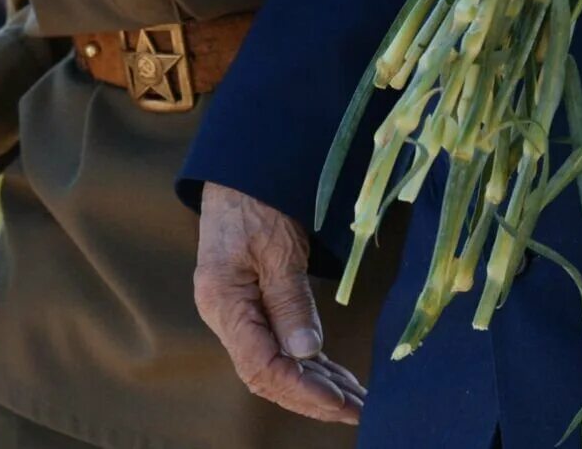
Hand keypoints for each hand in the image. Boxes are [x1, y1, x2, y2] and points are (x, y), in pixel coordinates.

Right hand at [194, 183, 365, 425]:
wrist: (240, 170)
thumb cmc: (256, 199)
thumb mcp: (277, 247)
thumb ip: (290, 301)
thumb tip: (306, 353)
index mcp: (223, 303)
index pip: (260, 365)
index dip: (301, 389)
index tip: (338, 401)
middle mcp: (227, 317)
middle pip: (269, 375)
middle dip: (313, 398)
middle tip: (358, 411)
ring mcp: (240, 314)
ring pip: (278, 366)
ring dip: (317, 387)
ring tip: (358, 402)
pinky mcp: (255, 307)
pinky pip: (283, 347)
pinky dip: (312, 366)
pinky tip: (339, 380)